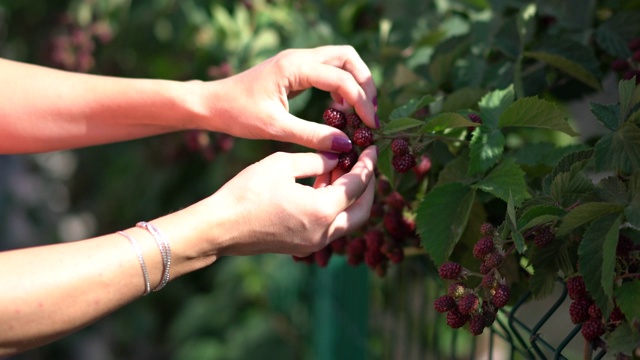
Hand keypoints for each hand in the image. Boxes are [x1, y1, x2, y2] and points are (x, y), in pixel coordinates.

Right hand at [185, 146, 376, 257]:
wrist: (220, 226)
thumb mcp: (283, 164)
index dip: (367, 165)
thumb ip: (316, 159)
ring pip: (346, 220)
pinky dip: (332, 205)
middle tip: (364, 162)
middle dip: (367, 186)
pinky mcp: (302, 244)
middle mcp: (324, 232)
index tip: (372, 148)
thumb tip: (335, 156)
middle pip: (362, 211)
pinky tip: (321, 183)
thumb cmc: (247, 192)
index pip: (358, 186)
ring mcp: (313, 242)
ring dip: (348, 195)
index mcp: (323, 211)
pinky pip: (329, 225)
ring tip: (338, 166)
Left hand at [199, 46, 377, 151]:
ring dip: (354, 83)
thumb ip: (312, 136)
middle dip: (364, 83)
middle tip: (370, 113)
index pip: (342, 79)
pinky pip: (327, 70)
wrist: (212, 103)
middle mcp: (299, 57)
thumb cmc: (238, 114)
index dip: (361, 102)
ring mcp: (297, 60)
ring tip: (356, 113)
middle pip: (348, 58)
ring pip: (340, 60)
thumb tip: (346, 145)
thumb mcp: (276, 129)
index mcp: (294, 67)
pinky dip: (339, 86)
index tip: (371, 126)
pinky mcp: (295, 69)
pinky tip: (337, 110)